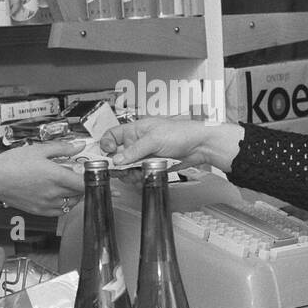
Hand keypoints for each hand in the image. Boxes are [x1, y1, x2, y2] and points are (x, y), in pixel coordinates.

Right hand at [0, 140, 86, 215]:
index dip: (93, 179)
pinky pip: (61, 211)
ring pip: (72, 203)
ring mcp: (47, 204)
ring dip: (75, 194)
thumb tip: (79, 146)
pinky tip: (58, 194)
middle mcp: (53, 193)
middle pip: (81, 193)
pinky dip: (65, 203)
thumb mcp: (39, 149)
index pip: (85, 183)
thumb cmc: (12, 163)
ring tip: (66, 183)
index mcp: (55, 176)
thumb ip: (62, 148)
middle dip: (83, 184)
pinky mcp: (40, 211)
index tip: (94, 173)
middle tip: (77, 174)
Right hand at [100, 115, 215, 168]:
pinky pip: (140, 173)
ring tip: (137, 176)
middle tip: (123, 171)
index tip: (109, 155)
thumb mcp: (154, 140)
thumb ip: (134, 150)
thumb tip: (117, 160)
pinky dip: (139, 177)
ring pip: (128, 167)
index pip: (112, 136)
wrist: (200, 145)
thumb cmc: (181, 133)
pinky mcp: (152, 164)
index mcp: (135, 129)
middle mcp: (138, 141)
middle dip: (119, 165)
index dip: (106, 145)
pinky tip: (144, 178)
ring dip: (130, 174)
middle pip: (118, 155)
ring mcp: (145, 154)